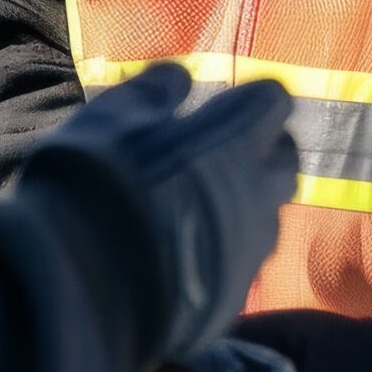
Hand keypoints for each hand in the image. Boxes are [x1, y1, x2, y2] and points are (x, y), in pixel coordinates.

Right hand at [17, 64, 298, 367]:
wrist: (87, 281)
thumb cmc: (99, 180)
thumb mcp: (111, 116)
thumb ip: (152, 93)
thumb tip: (179, 78)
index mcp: (234, 136)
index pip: (273, 102)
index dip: (251, 101)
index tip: (226, 103)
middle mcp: (257, 189)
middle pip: (284, 162)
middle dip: (264, 151)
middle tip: (225, 151)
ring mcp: (249, 247)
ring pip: (267, 215)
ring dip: (245, 204)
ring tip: (205, 205)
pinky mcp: (234, 294)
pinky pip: (242, 263)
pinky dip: (224, 250)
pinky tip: (189, 253)